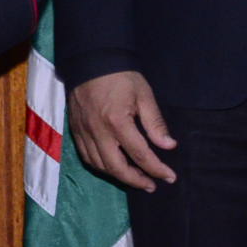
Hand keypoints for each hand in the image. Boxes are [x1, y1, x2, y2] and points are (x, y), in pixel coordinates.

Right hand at [67, 70, 178, 191]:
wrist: (90, 62)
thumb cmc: (121, 76)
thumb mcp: (144, 95)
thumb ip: (155, 123)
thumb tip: (168, 146)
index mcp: (118, 122)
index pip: (140, 154)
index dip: (157, 169)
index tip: (170, 177)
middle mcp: (99, 132)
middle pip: (117, 168)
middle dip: (136, 181)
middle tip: (152, 185)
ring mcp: (84, 133)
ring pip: (100, 166)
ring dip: (119, 176)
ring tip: (135, 178)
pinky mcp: (76, 131)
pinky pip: (87, 157)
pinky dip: (102, 167)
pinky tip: (113, 167)